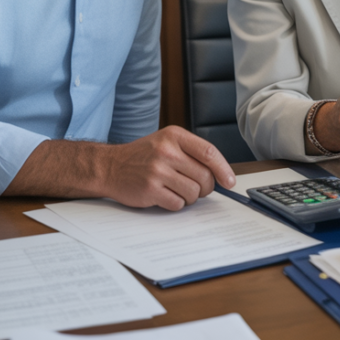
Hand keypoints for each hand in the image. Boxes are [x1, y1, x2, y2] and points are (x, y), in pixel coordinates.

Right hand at [98, 126, 235, 210]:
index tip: (230, 181)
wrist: (109, 166)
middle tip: (198, 189)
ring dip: (191, 197)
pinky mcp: (150, 189)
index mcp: (174, 136)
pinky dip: (177, 203)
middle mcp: (166, 151)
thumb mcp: (167, 142)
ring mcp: (157, 170)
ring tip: (179, 191)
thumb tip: (221, 174)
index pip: (209, 152)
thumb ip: (191, 153)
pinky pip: (178, 203)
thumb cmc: (143, 156)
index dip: (224, 169)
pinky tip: (166, 196)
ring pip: (193, 192)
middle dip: (206, 188)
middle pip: (204, 176)